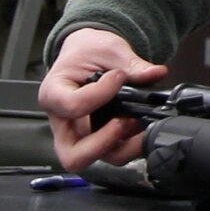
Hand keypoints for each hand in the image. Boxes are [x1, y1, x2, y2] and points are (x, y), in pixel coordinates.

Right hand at [38, 28, 167, 172]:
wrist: (87, 53)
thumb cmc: (87, 51)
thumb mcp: (107, 49)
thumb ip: (130, 64)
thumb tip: (155, 73)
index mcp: (54, 94)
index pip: (72, 106)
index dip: (99, 95)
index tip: (118, 77)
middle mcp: (62, 122)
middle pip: (74, 155)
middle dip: (105, 142)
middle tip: (125, 120)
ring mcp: (79, 135)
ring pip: (96, 161)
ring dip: (124, 147)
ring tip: (140, 123)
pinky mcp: (97, 139)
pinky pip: (113, 153)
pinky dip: (131, 145)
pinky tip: (143, 127)